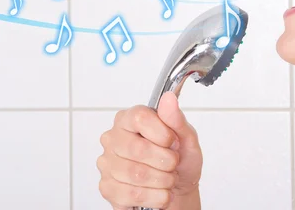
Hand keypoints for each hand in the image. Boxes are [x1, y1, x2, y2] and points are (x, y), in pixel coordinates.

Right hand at [97, 92, 202, 208]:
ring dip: (162, 180)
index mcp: (130, 118)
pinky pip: (131, 194)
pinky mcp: (107, 187)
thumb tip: (168, 98)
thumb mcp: (187, 139)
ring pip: (135, 174)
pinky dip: (155, 196)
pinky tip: (160, 192)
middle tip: (173, 163)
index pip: (139, 117)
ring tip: (168, 178)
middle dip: (165, 161)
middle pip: (137, 148)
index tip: (172, 141)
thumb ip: (176, 119)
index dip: (161, 132)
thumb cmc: (181, 161)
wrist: (179, 191)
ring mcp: (107, 163)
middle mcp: (114, 138)